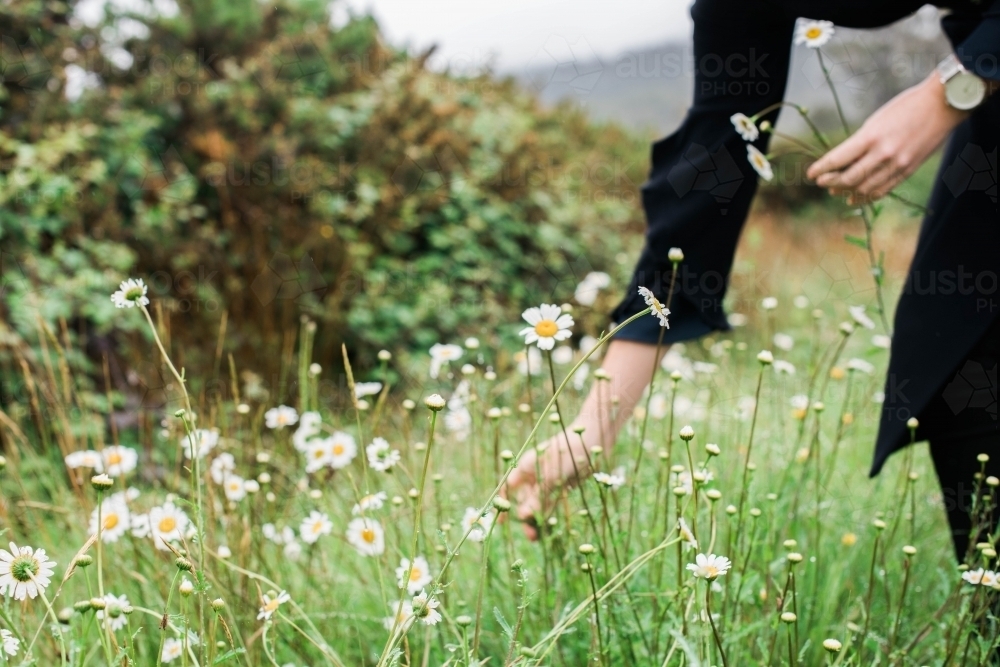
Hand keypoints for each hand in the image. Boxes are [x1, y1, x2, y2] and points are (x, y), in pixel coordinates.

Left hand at [807, 73, 968, 203]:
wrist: (941, 105)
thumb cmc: (905, 107)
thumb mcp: (876, 120)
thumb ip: (860, 142)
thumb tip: (842, 162)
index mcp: (871, 136)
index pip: (838, 159)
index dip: (821, 169)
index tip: (811, 174)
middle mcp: (883, 153)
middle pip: (849, 178)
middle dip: (831, 183)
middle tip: (822, 183)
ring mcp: (897, 164)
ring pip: (865, 188)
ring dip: (846, 192)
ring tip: (835, 191)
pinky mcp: (908, 171)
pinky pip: (883, 190)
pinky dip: (866, 197)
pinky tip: (854, 199)